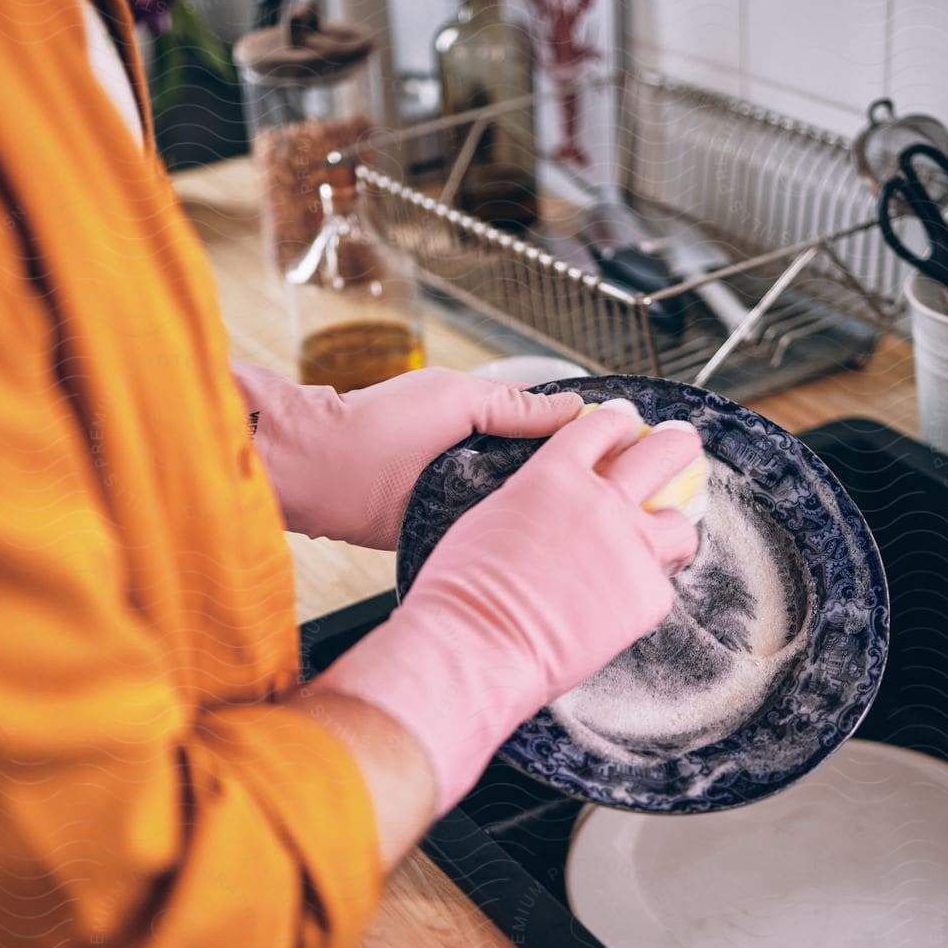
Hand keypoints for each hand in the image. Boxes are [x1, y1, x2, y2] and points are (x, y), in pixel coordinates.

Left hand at [232, 363, 583, 549]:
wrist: (322, 471)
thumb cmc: (378, 423)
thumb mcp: (456, 397)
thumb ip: (514, 406)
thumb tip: (574, 408)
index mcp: (484, 424)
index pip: (547, 434)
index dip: (583, 443)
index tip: (625, 455)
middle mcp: (478, 464)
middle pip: (539, 478)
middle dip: (570, 488)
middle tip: (614, 502)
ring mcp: (462, 501)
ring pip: (518, 511)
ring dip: (540, 519)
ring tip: (585, 532)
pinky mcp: (445, 535)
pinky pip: (487, 538)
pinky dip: (506, 542)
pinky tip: (535, 550)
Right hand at [310, 402, 702, 811]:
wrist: (479, 642)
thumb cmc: (464, 589)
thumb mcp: (492, 517)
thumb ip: (534, 500)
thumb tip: (546, 509)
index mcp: (554, 474)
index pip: (600, 429)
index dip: (617, 422)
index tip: (625, 422)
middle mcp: (602, 502)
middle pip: (661, 454)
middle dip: (675, 445)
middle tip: (681, 443)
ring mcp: (631, 547)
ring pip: (680, 523)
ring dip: (673, 524)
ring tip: (668, 532)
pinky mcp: (647, 595)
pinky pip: (662, 584)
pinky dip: (647, 587)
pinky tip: (631, 596)